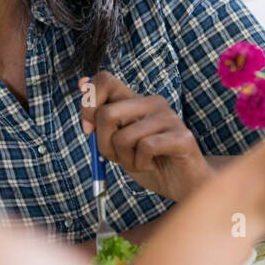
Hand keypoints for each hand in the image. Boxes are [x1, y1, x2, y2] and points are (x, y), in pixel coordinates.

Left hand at [79, 72, 209, 201]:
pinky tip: (152, 165)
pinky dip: (141, 164)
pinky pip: (145, 148)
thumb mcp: (116, 141)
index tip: (89, 129)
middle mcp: (153, 102)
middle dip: (103, 144)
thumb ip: (100, 116)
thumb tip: (81, 83)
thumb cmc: (148, 161)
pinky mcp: (182, 137)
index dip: (88, 105)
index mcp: (136, 100)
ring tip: (140, 162)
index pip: (105, 80)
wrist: (182, 184)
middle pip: (107, 114)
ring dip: (125, 159)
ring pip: (123, 137)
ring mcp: (169, 118)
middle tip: (119, 156)